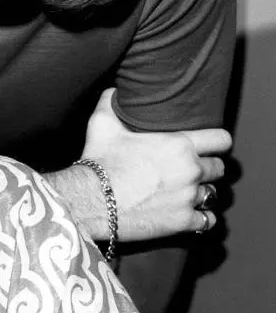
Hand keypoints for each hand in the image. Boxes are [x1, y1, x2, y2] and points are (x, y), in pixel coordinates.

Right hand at [77, 88, 230, 240]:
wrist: (90, 199)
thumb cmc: (99, 161)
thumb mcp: (102, 124)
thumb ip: (111, 102)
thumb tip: (115, 92)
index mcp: (178, 144)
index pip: (221, 140)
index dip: (217, 141)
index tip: (209, 145)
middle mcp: (190, 170)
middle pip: (219, 168)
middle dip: (207, 167)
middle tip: (190, 169)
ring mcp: (189, 197)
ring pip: (213, 193)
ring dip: (201, 192)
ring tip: (185, 192)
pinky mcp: (183, 221)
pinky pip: (207, 220)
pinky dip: (200, 217)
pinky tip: (188, 213)